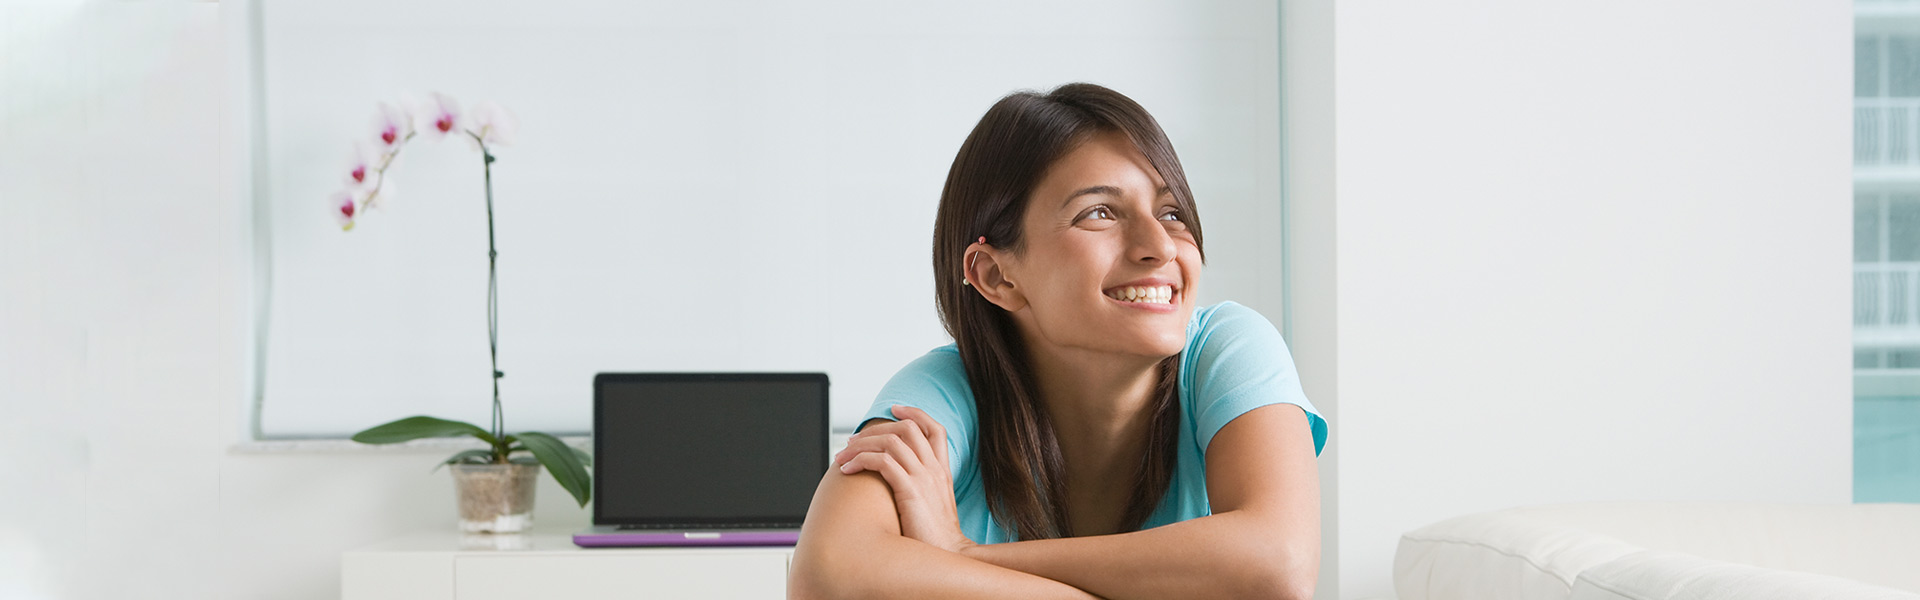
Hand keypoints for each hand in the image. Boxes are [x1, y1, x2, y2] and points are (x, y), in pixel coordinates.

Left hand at [834, 405, 976, 553]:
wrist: (950, 558)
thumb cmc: (935, 539)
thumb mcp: (932, 507)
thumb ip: (921, 489)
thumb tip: (896, 481)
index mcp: (943, 472)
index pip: (935, 429)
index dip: (915, 413)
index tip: (894, 408)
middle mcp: (935, 470)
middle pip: (907, 428)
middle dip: (875, 430)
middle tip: (852, 441)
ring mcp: (924, 479)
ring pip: (891, 442)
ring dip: (861, 445)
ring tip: (842, 458)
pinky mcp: (911, 492)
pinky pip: (882, 462)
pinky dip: (860, 461)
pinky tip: (847, 471)